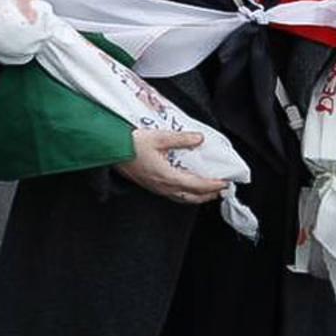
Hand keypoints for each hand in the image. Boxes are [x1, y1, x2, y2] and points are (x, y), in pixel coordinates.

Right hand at [114, 129, 228, 203]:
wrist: (109, 150)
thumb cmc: (130, 145)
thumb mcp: (158, 137)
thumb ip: (181, 139)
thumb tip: (199, 139)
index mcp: (168, 176)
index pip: (197, 185)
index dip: (213, 185)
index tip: (226, 182)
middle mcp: (163, 186)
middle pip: (192, 197)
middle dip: (209, 194)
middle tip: (222, 188)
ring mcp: (156, 188)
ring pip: (183, 198)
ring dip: (198, 196)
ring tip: (208, 190)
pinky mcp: (151, 186)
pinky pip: (174, 195)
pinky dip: (186, 194)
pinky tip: (186, 187)